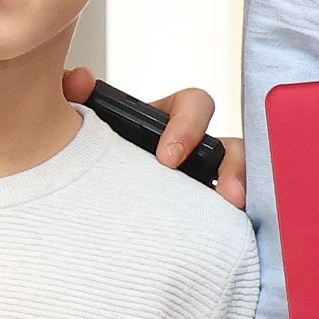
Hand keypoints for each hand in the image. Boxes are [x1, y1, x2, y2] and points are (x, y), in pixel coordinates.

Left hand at [64, 70, 246, 207]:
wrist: (83, 204)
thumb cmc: (95, 156)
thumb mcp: (85, 123)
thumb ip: (74, 95)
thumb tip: (78, 79)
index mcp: (168, 122)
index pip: (195, 106)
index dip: (188, 126)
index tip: (167, 158)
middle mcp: (194, 152)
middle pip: (231, 147)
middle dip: (234, 167)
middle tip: (225, 194)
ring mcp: (205, 186)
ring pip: (242, 181)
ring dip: (244, 192)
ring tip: (235, 212)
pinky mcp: (208, 219)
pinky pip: (233, 219)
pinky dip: (240, 224)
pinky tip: (235, 238)